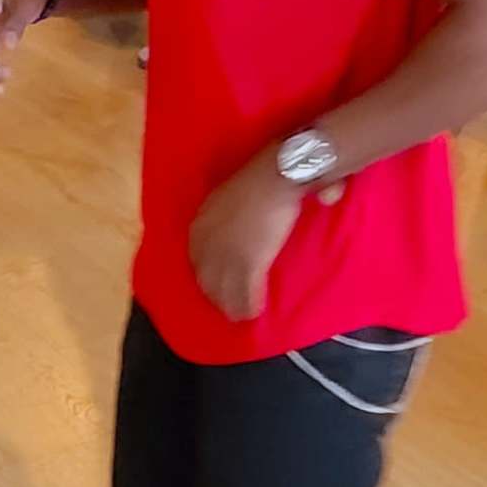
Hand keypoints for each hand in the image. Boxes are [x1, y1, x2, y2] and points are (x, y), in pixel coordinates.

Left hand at [189, 153, 320, 320]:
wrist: (278, 175)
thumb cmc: (269, 171)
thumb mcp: (244, 186)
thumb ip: (257, 202)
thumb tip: (289, 204)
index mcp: (206, 217)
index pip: (197, 252)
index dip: (205, 269)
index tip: (212, 279)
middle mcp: (209, 238)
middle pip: (206, 274)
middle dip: (215, 292)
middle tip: (224, 304)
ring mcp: (227, 252)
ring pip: (224, 289)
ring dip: (231, 305)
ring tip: (239, 315)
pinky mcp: (247, 264)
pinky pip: (246, 292)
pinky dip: (249, 305)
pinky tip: (254, 313)